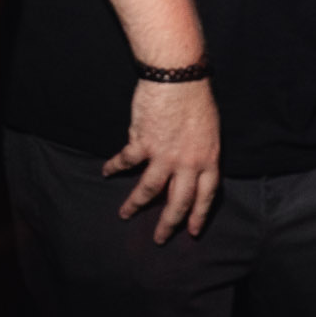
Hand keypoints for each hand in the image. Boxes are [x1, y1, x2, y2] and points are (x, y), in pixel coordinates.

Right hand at [102, 77, 220, 242]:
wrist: (178, 78)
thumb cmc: (196, 97)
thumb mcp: (209, 130)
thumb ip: (199, 152)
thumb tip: (183, 166)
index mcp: (208, 159)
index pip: (206, 196)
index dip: (198, 216)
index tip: (192, 230)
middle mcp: (188, 163)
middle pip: (178, 202)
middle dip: (168, 224)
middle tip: (160, 238)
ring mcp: (164, 155)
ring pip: (148, 190)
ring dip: (135, 204)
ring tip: (125, 214)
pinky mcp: (142, 143)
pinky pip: (126, 161)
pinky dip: (114, 167)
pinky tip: (106, 171)